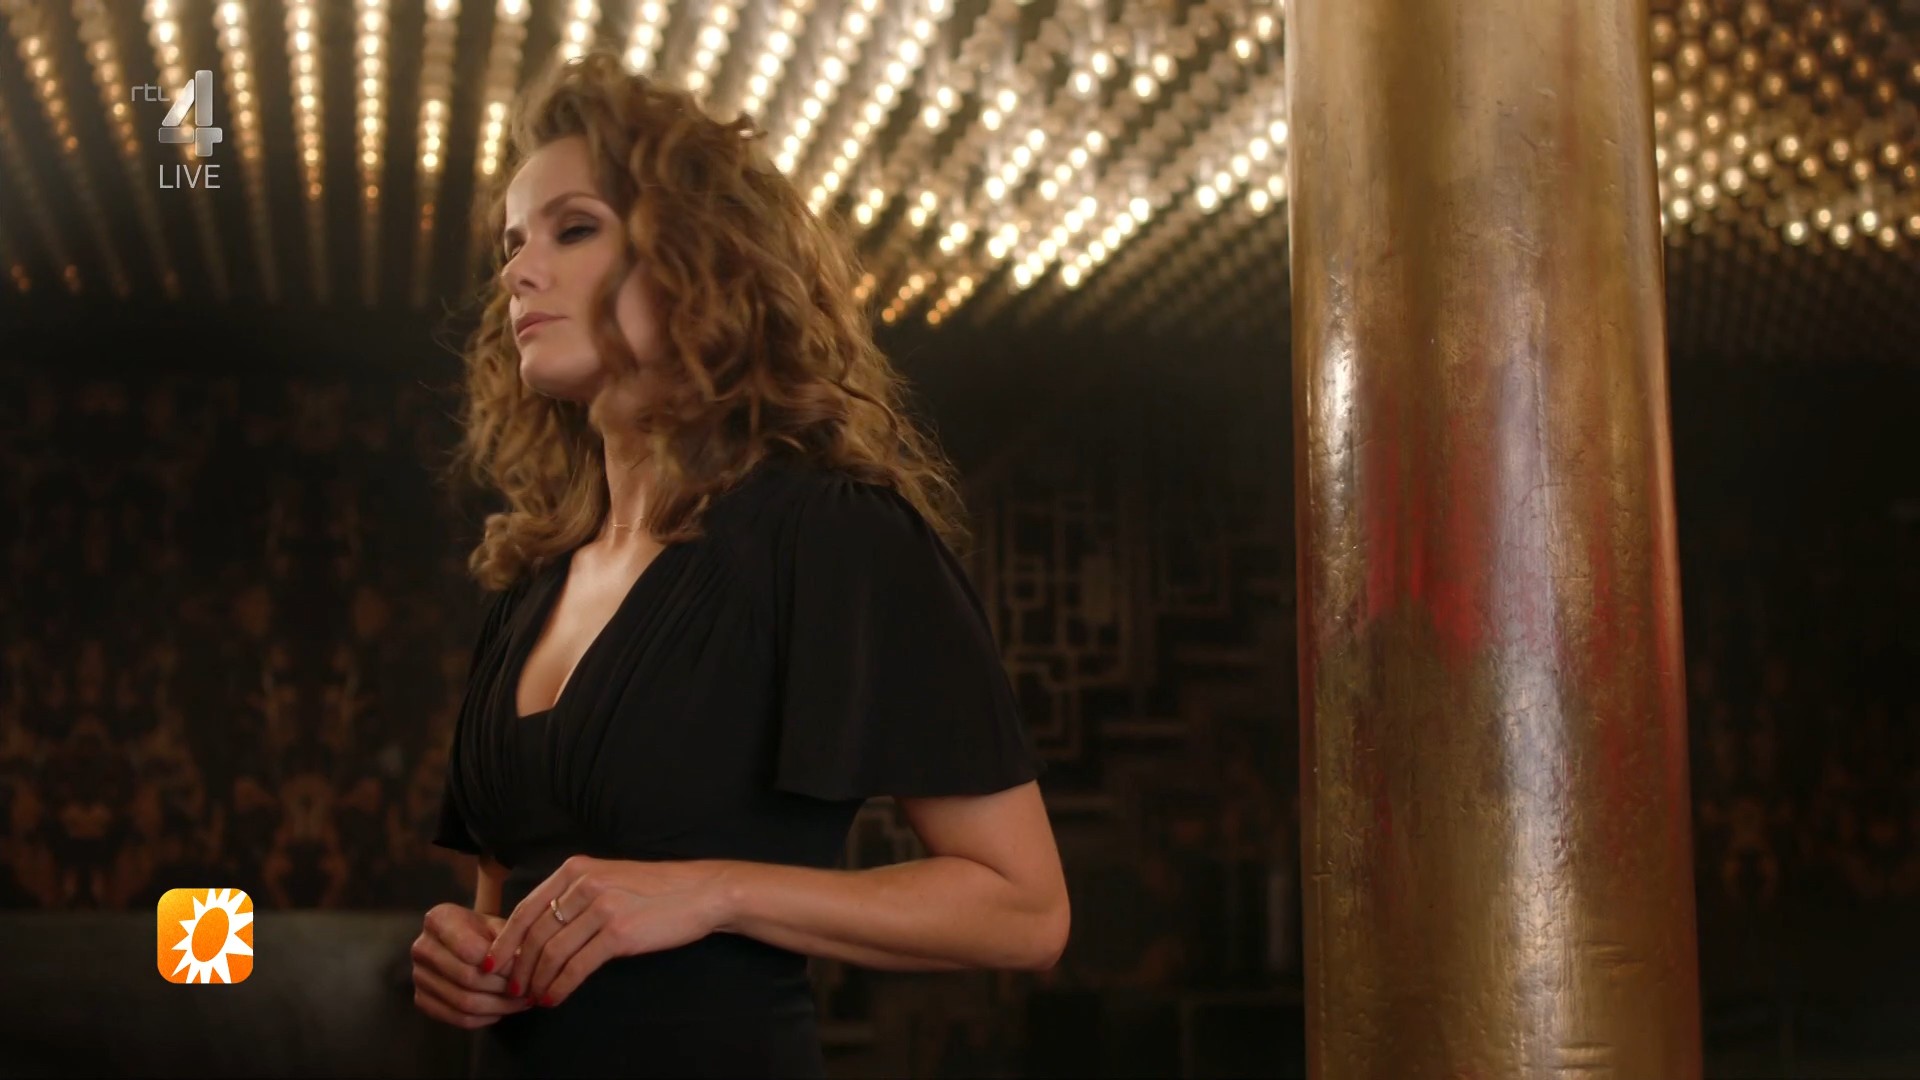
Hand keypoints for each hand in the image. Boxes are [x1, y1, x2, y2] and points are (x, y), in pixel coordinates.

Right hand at [411, 903, 533, 1028]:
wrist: (462, 940)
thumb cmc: (485, 931)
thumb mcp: (500, 925)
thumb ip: (511, 942)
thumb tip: (523, 970)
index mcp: (438, 920)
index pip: (472, 950)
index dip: (503, 964)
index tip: (525, 968)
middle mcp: (421, 948)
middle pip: (468, 979)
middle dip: (503, 988)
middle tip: (528, 990)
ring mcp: (418, 976)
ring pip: (464, 1003)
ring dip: (499, 1007)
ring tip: (522, 1002)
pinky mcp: (422, 1000)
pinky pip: (458, 1018)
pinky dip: (485, 1018)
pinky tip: (502, 1010)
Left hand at [487, 854, 731, 1007]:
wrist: (700, 892)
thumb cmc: (656, 890)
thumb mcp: (609, 879)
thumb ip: (575, 897)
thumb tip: (539, 932)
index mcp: (576, 869)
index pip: (526, 908)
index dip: (505, 939)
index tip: (493, 963)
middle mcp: (584, 884)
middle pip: (535, 933)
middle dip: (518, 967)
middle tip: (513, 989)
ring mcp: (601, 908)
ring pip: (552, 952)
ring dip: (537, 981)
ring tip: (533, 997)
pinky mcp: (619, 933)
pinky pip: (577, 967)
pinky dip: (560, 986)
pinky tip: (555, 997)